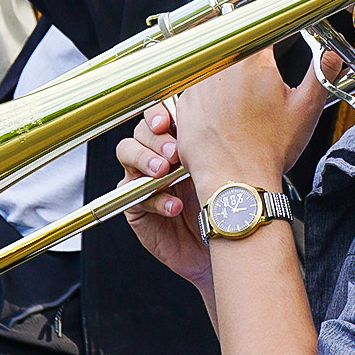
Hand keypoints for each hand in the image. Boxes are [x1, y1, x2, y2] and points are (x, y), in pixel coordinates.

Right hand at [117, 103, 211, 292]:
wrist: (223, 240)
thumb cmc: (226, 202)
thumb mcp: (222, 169)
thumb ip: (212, 146)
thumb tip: (213, 122)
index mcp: (180, 140)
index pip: (161, 115)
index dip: (158, 114)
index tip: (166, 122)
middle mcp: (159, 155)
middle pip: (140, 131)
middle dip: (154, 139)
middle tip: (173, 154)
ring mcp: (144, 178)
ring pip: (127, 153)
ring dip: (145, 159)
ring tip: (164, 173)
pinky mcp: (136, 205)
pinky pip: (136, 194)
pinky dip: (155, 199)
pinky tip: (174, 207)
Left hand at [166, 0, 331, 199]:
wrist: (235, 181)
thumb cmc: (271, 149)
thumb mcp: (305, 110)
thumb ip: (321, 75)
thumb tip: (334, 53)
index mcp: (255, 62)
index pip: (265, 13)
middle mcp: (223, 66)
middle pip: (231, 28)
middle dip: (240, 23)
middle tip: (248, 33)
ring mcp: (200, 82)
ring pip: (209, 52)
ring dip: (220, 53)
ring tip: (233, 78)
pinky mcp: (182, 102)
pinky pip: (193, 80)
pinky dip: (203, 81)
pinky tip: (214, 100)